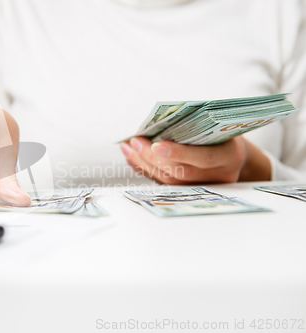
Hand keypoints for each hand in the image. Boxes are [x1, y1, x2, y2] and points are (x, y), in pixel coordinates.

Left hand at [120, 136, 270, 184]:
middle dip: (153, 157)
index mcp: (230, 155)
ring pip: (170, 181)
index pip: (204, 158)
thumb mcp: (214, 123)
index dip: (179, 153)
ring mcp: (205, 187)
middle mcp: (219, 175)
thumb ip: (193, 125)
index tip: (156, 145)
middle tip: (135, 142)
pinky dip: (146, 170)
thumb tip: (156, 124)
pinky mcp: (190, 191)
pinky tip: (132, 158)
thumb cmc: (220, 130)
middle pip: (181, 172)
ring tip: (128, 148)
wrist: (233, 151)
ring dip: (144, 164)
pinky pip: (164, 183)